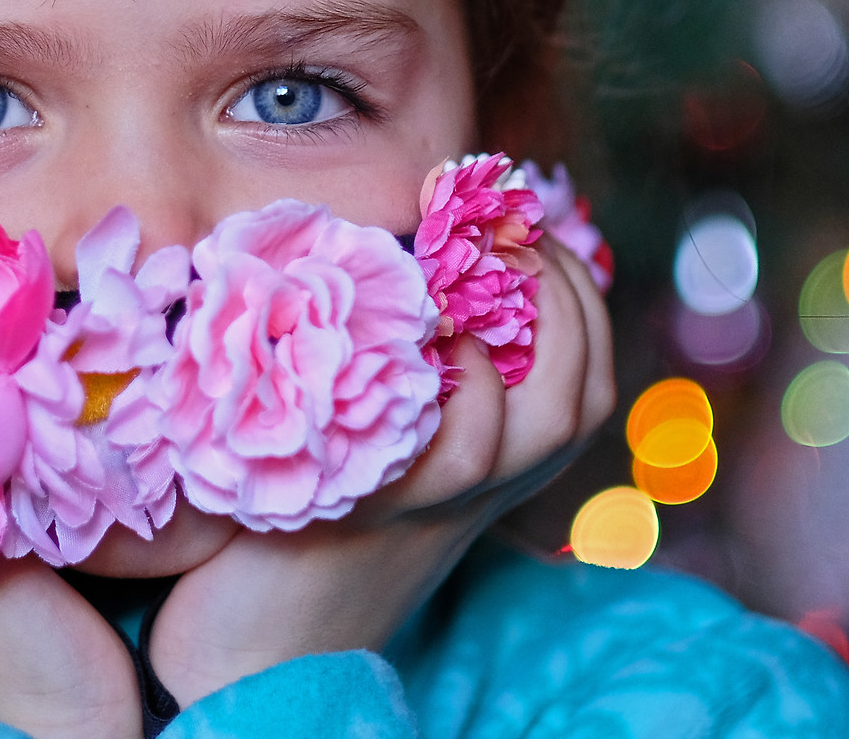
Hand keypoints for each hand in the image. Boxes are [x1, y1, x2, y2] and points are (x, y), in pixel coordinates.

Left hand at [144, 241, 615, 706]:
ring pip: (539, 425)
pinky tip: (437, 332)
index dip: (579, 292)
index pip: (589, 369)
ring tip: (493, 267)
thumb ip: (420, 355)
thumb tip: (429, 239)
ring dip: (529, 334)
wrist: (259, 622)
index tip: (539, 226)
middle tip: (522, 234)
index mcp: (502, 458)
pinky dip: (469, 389)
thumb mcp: (389, 426)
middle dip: (567, 299)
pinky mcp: (383, 505)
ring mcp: (443, 499)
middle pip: (582, 394)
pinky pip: (459, 451)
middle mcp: (490, 484)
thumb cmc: (316, 494)